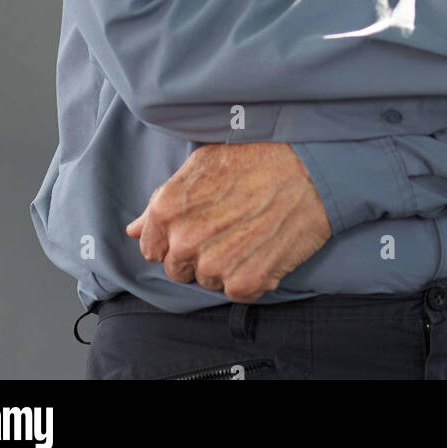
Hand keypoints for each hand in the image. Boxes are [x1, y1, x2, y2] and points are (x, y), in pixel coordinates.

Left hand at [125, 141, 332, 300]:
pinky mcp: (246, 282)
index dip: (172, 237)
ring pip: (206, 281)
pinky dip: (248, 275)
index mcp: (168, 208)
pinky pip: (235, 291)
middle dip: (196, 253)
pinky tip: (261, 247)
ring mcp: (215, 265)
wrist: (311, 168)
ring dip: (223, 265)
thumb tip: (135, 227)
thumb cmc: (258, 157)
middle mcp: (186, 240)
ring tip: (247, 233)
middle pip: (177, 268)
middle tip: (227, 227)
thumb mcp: (203, 163)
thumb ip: (164, 198)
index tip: (197, 225)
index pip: (151, 246)